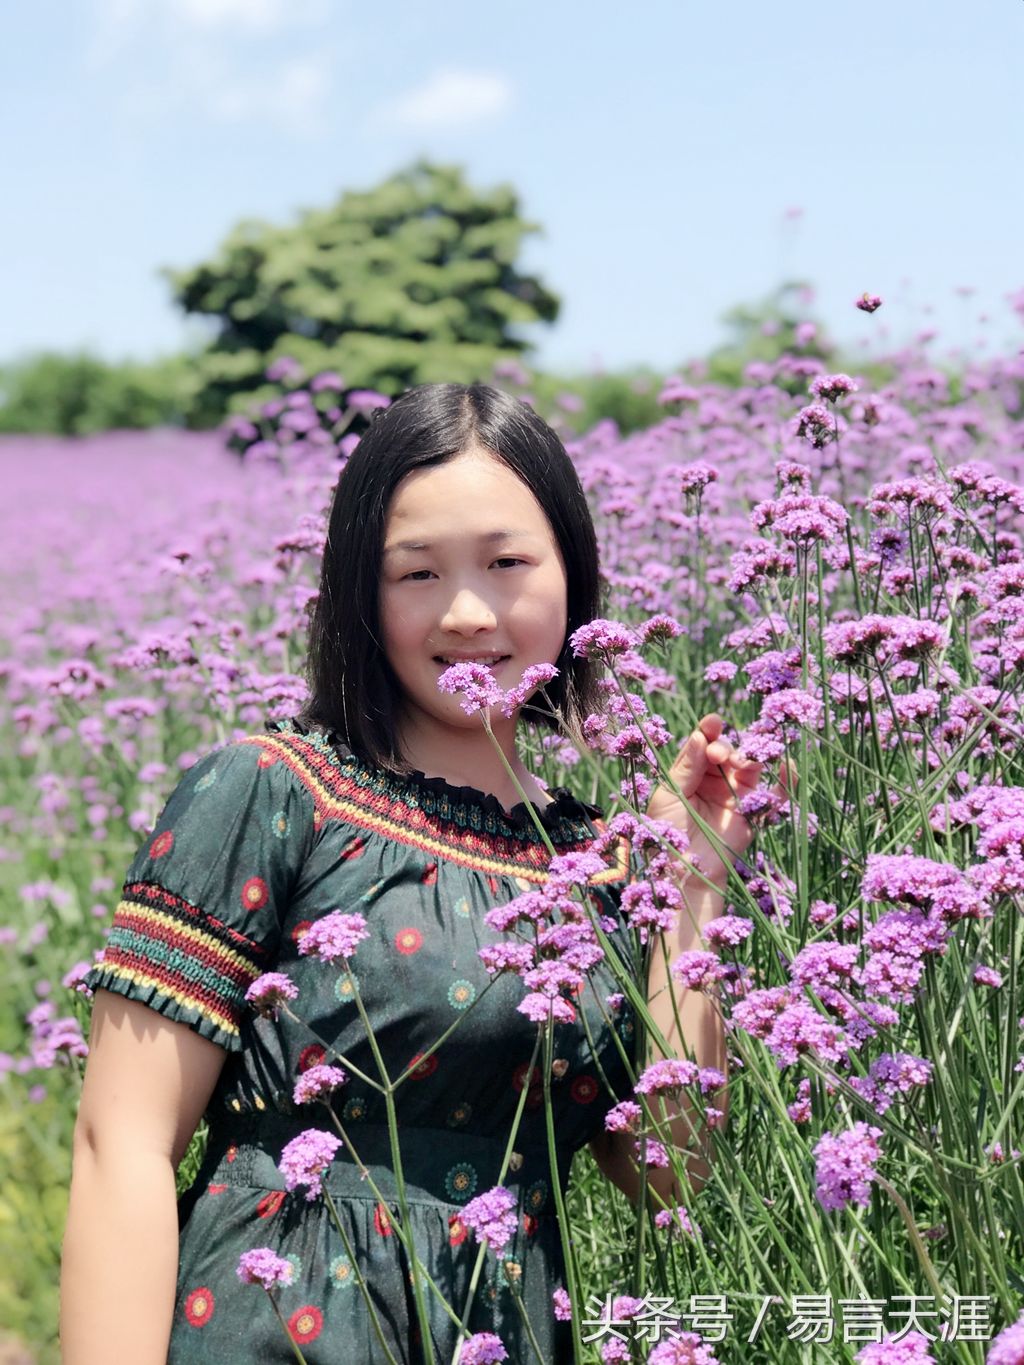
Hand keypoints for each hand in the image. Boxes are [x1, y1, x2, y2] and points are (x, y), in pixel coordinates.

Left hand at [646, 713, 786, 884]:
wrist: (684, 871)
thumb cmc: (668, 833)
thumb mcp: (670, 796)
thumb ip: (686, 768)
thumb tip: (699, 735)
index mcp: (691, 772)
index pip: (702, 745)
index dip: (708, 731)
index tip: (713, 721)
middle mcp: (714, 779)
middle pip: (727, 753)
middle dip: (725, 749)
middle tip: (719, 755)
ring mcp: (736, 794)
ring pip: (749, 767)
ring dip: (749, 759)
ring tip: (741, 762)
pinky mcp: (753, 812)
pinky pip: (773, 793)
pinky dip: (784, 779)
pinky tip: (788, 766)